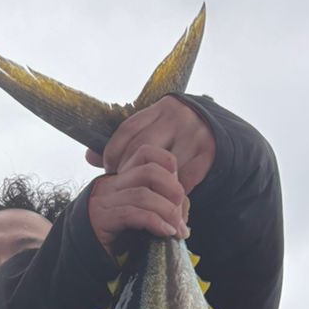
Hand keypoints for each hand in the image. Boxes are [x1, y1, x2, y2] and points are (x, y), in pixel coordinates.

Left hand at [86, 96, 215, 254]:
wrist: (220, 136)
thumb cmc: (177, 137)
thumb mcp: (153, 131)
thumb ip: (124, 143)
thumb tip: (88, 156)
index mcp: (161, 108)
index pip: (129, 129)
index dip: (114, 152)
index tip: (109, 170)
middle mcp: (179, 117)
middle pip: (144, 148)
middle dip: (130, 170)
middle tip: (124, 185)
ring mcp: (195, 135)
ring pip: (164, 167)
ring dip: (152, 185)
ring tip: (143, 195)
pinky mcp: (208, 155)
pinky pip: (184, 181)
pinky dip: (171, 194)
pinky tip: (162, 199)